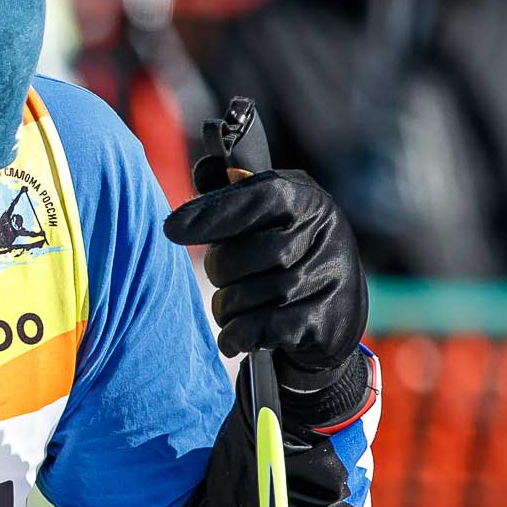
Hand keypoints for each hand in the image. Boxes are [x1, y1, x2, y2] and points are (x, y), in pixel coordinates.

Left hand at [162, 171, 369, 428]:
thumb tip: (209, 169)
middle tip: (222, 276)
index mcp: (306, 198)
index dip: (211, 214)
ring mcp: (326, 277)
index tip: (171, 229)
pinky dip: (236, 335)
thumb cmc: (289, 255)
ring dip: (227, 307)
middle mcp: (323, 232)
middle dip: (219, 270)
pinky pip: (259, 329)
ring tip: (233, 306)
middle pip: (244, 254)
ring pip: (248, 296)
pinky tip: (234, 337)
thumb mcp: (272, 215)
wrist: (336, 316)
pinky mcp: (322, 321)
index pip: (255, 199)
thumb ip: (238, 194)